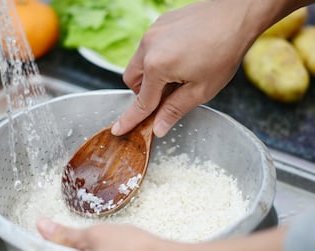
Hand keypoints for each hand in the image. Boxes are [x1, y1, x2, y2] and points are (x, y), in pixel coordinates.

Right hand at [112, 0, 257, 136]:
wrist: (238, 14)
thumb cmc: (224, 50)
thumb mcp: (201, 89)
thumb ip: (174, 110)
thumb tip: (158, 127)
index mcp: (157, 66)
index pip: (141, 102)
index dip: (130, 119)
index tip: (118, 129)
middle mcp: (148, 47)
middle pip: (131, 80)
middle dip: (143, 92)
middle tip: (165, 96)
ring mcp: (152, 32)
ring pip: (138, 62)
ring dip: (150, 74)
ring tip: (177, 74)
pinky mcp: (159, 23)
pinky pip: (148, 47)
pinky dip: (157, 58)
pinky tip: (180, 58)